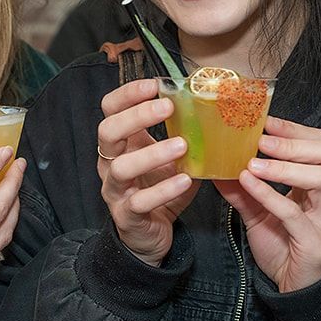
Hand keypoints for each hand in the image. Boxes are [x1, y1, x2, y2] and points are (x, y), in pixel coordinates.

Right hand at [96, 78, 198, 264]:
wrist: (149, 236)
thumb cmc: (159, 189)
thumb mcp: (169, 160)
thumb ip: (182, 136)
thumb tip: (212, 111)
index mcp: (120, 144)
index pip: (110, 110)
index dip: (127, 94)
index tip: (154, 85)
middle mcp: (110, 163)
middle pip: (108, 131)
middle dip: (136, 116)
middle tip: (167, 108)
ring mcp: (115, 190)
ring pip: (122, 167)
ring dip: (152, 153)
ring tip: (182, 146)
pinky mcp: (127, 215)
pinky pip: (140, 201)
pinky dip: (163, 189)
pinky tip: (184, 180)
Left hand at [215, 116, 320, 292]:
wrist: (296, 289)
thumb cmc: (283, 246)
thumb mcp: (258, 212)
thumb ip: (242, 189)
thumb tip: (216, 165)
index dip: (295, 129)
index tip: (264, 121)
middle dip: (295, 143)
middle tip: (261, 141)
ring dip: (286, 167)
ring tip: (253, 164)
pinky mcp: (315, 242)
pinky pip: (296, 213)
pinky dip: (271, 195)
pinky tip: (248, 185)